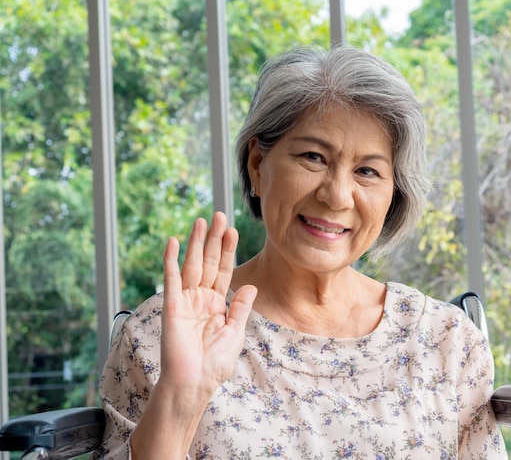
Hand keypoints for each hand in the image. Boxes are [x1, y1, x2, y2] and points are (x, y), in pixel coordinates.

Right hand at [157, 212, 256, 411]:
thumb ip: (241, 308)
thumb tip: (250, 286)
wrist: (194, 383)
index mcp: (217, 304)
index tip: (233, 230)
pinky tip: (172, 242)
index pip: (224, 270)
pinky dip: (171, 260)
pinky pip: (171, 279)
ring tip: (201, 221)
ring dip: (196, 243)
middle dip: (214, 239)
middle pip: (208, 262)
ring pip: (192, 265)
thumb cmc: (215, 364)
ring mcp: (186, 300)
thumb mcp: (235, 333)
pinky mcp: (172, 306)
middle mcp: (201, 298)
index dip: (228, 250)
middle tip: (219, 215)